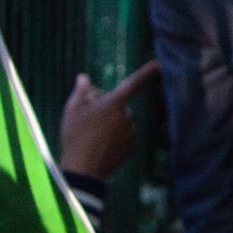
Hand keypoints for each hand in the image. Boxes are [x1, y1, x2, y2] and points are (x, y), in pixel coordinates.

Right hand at [58, 60, 160, 180]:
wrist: (83, 169)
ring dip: (110, 124)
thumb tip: (84, 77)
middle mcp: (126, 116)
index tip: (160, 63)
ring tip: (91, 136)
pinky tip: (100, 145)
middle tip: (87, 120)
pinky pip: (124, 136)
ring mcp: (130, 132)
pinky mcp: (131, 146)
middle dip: (107, 108)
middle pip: (118, 105)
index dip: (147, 72)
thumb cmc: (75, 137)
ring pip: (121, 121)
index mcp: (113, 104)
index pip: (133, 83)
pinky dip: (115, 138)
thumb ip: (80, 91)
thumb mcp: (72, 111)